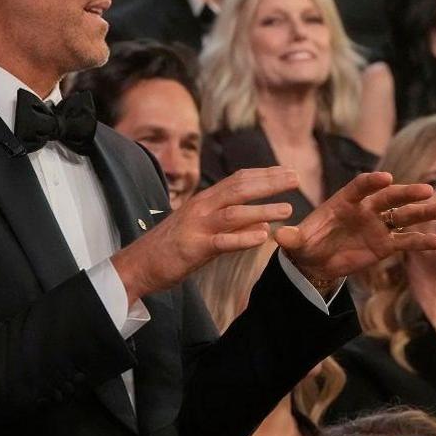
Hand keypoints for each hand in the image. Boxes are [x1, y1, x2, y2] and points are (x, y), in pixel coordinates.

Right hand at [112, 167, 299, 303]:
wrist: (138, 264)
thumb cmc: (172, 247)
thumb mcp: (204, 230)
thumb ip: (232, 225)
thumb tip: (262, 223)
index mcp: (204, 200)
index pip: (238, 180)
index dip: (265, 174)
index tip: (289, 171)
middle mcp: (201, 208)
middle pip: (240, 189)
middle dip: (270, 183)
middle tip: (296, 179)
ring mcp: (197, 227)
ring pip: (234, 213)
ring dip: (262, 209)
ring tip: (288, 210)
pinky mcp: (193, 248)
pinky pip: (222, 242)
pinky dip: (243, 238)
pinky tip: (262, 237)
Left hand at [273, 172, 435, 286]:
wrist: (315, 262)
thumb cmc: (304, 245)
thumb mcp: (295, 244)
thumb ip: (291, 238)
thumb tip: (277, 235)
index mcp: (343, 201)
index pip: (359, 188)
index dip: (372, 183)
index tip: (386, 178)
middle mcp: (365, 209)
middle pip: (389, 198)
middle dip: (407, 193)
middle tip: (427, 189)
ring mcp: (378, 226)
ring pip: (405, 216)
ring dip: (426, 212)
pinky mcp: (386, 244)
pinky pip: (408, 241)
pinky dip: (425, 241)